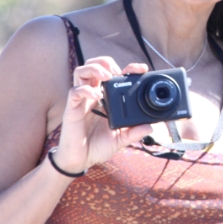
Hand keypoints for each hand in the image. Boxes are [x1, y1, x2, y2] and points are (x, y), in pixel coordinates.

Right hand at [50, 57, 152, 173]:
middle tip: (117, 71)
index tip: (141, 68)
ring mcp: (81, 101)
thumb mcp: (120, 140)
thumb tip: (151, 126)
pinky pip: (75, 92)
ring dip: (94, 69)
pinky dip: (86, 90)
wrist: (81, 161)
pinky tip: (97, 96)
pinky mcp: (71, 109)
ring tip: (106, 76)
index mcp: (105, 99)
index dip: (127, 67)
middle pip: (94, 65)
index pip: (114, 74)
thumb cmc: (97, 147)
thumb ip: (134, 133)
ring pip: (81, 71)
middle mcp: (93, 95)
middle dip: (106, 62)